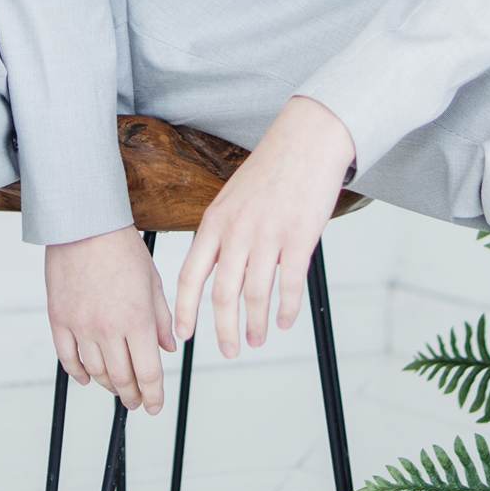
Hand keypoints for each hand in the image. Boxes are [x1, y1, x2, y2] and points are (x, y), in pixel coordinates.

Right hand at [45, 223, 177, 413]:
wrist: (84, 226)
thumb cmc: (122, 249)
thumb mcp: (153, 282)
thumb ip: (161, 319)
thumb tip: (169, 348)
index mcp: (137, 320)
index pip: (147, 373)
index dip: (153, 396)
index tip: (154, 406)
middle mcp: (109, 329)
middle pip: (121, 379)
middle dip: (132, 396)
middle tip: (137, 403)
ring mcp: (81, 326)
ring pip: (95, 373)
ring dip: (108, 386)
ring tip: (116, 388)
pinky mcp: (59, 320)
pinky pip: (68, 359)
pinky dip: (79, 374)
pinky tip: (88, 378)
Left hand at [172, 95, 356, 355]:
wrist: (306, 140)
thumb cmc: (270, 169)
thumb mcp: (231, 197)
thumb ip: (222, 232)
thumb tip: (216, 267)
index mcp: (214, 222)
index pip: (190, 274)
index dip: (185, 309)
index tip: (183, 334)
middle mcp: (237, 231)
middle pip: (222, 294)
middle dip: (223, 329)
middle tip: (229, 350)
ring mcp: (268, 235)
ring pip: (255, 294)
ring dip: (255, 323)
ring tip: (256, 338)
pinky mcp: (299, 238)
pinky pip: (289, 285)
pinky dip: (286, 309)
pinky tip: (283, 321)